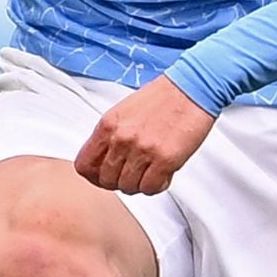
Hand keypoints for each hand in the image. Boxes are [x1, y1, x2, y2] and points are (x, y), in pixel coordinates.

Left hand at [75, 76, 214, 194]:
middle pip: (106, 180)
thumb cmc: (162, 97)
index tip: (103, 176)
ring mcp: (143, 150)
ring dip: (138, 184)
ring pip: (128, 187)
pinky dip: (156, 186)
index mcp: (108, 125)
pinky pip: (151, 188)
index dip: (94, 176)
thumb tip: (104, 160)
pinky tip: (162, 174)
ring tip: (149, 172)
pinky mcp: (165, 160)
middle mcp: (122, 138)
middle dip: (118, 182)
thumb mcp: (124, 112)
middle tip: (131, 175)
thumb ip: (110, 136)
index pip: (84, 165)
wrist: (192, 88)